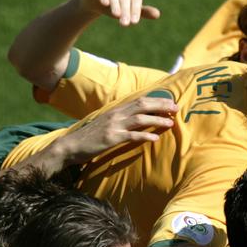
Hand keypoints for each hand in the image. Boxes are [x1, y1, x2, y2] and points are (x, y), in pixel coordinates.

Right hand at [49, 96, 177, 165]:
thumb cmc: (91, 136)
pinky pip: (131, 136)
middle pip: (143, 105)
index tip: (171, 102)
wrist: (70, 146)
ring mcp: (114, 126)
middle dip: (161, 105)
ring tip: (170, 123)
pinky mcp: (111, 139)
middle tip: (176, 108)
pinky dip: (144, 136)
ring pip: (140, 119)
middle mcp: (116, 114)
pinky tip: (155, 138)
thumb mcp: (107, 122)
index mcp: (117, 109)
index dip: (157, 100)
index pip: (140, 100)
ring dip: (157, 120)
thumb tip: (138, 117)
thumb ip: (122, 118)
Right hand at [80, 0, 160, 25]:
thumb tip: (158, 14)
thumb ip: (142, 12)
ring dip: (115, 3)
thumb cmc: (116, 6)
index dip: (135, 9)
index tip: (134, 22)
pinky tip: (106, 4)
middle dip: (125, 10)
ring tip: (117, 16)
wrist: (94, 3)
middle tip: (125, 24)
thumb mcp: (129, 10)